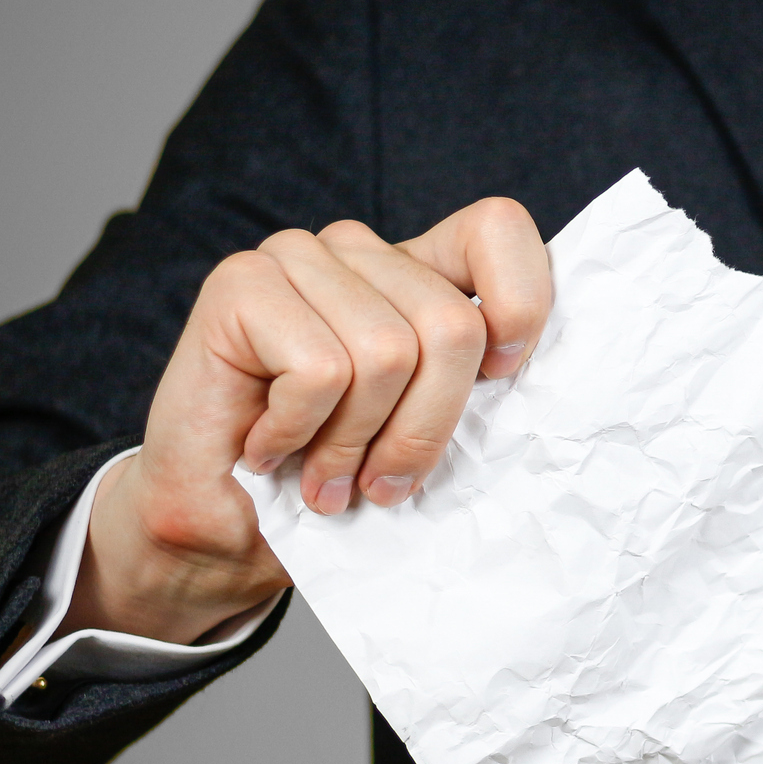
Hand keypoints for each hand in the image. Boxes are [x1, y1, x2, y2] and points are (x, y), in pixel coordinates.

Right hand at [57, 199, 551, 645]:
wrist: (219, 533)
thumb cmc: (332, 488)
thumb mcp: (430, 444)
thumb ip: (481, 401)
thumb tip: (543, 392)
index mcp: (420, 274)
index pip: (498, 229)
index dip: (520, 304)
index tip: (497, 382)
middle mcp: (361, 252)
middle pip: (453, 325)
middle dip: (423, 431)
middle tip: (379, 482)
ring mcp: (298, 258)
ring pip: (389, 353)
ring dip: (354, 444)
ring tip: (322, 475)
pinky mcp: (242, 284)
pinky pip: (322, 369)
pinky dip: (302, 433)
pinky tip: (269, 447)